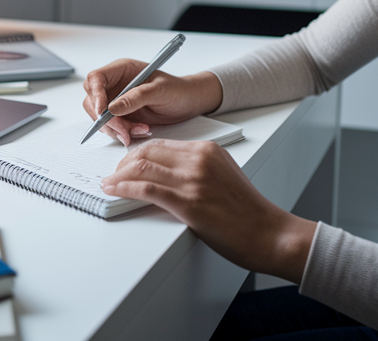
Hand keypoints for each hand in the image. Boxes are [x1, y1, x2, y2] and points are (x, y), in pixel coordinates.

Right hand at [82, 59, 223, 144]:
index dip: (95, 94)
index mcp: (122, 70)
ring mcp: (116, 101)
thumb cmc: (177, 90)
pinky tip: (139, 131)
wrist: (188, 103)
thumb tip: (111, 108)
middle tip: (124, 130)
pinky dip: (122, 133)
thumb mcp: (160, 91)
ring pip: (100, 118)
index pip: (96, 78)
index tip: (103, 112)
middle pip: (93, 101)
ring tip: (139, 130)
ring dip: (116, 128)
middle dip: (106, 119)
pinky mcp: (121, 116)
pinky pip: (111, 127)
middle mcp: (116, 85)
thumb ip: (136, 98)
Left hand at [100, 139, 316, 282]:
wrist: (269, 233)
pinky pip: (146, 188)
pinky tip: (113, 191)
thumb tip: (169, 174)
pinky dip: (123, 188)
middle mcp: (199, 158)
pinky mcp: (188, 202)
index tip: (127, 164)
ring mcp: (193, 179)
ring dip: (118, 175)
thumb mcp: (225, 176)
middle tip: (114, 174)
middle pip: (148, 151)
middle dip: (124, 163)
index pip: (161, 144)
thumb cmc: (249, 212)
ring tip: (108, 184)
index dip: (138, 153)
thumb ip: (199, 168)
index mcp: (208, 150)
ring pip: (142, 166)